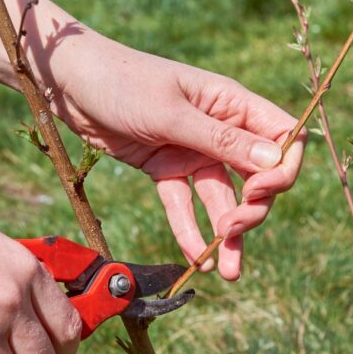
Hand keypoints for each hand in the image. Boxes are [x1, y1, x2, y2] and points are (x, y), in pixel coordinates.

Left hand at [0, 0, 305, 279]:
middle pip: (256, 177)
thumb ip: (220, 140)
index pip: (284, 138)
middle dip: (253, 208)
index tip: (261, 192)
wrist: (69, 82)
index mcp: (232, 103)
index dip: (282, 170)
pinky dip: (189, 229)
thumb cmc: (121, 81)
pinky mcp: (165, 168)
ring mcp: (192, 150)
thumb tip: (273, 163)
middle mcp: (219, 128)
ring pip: (221, 198)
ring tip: (226, 272)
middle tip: (232, 231)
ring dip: (226, 234)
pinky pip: (183, 204)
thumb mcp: (171, 112)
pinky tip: (194, 258)